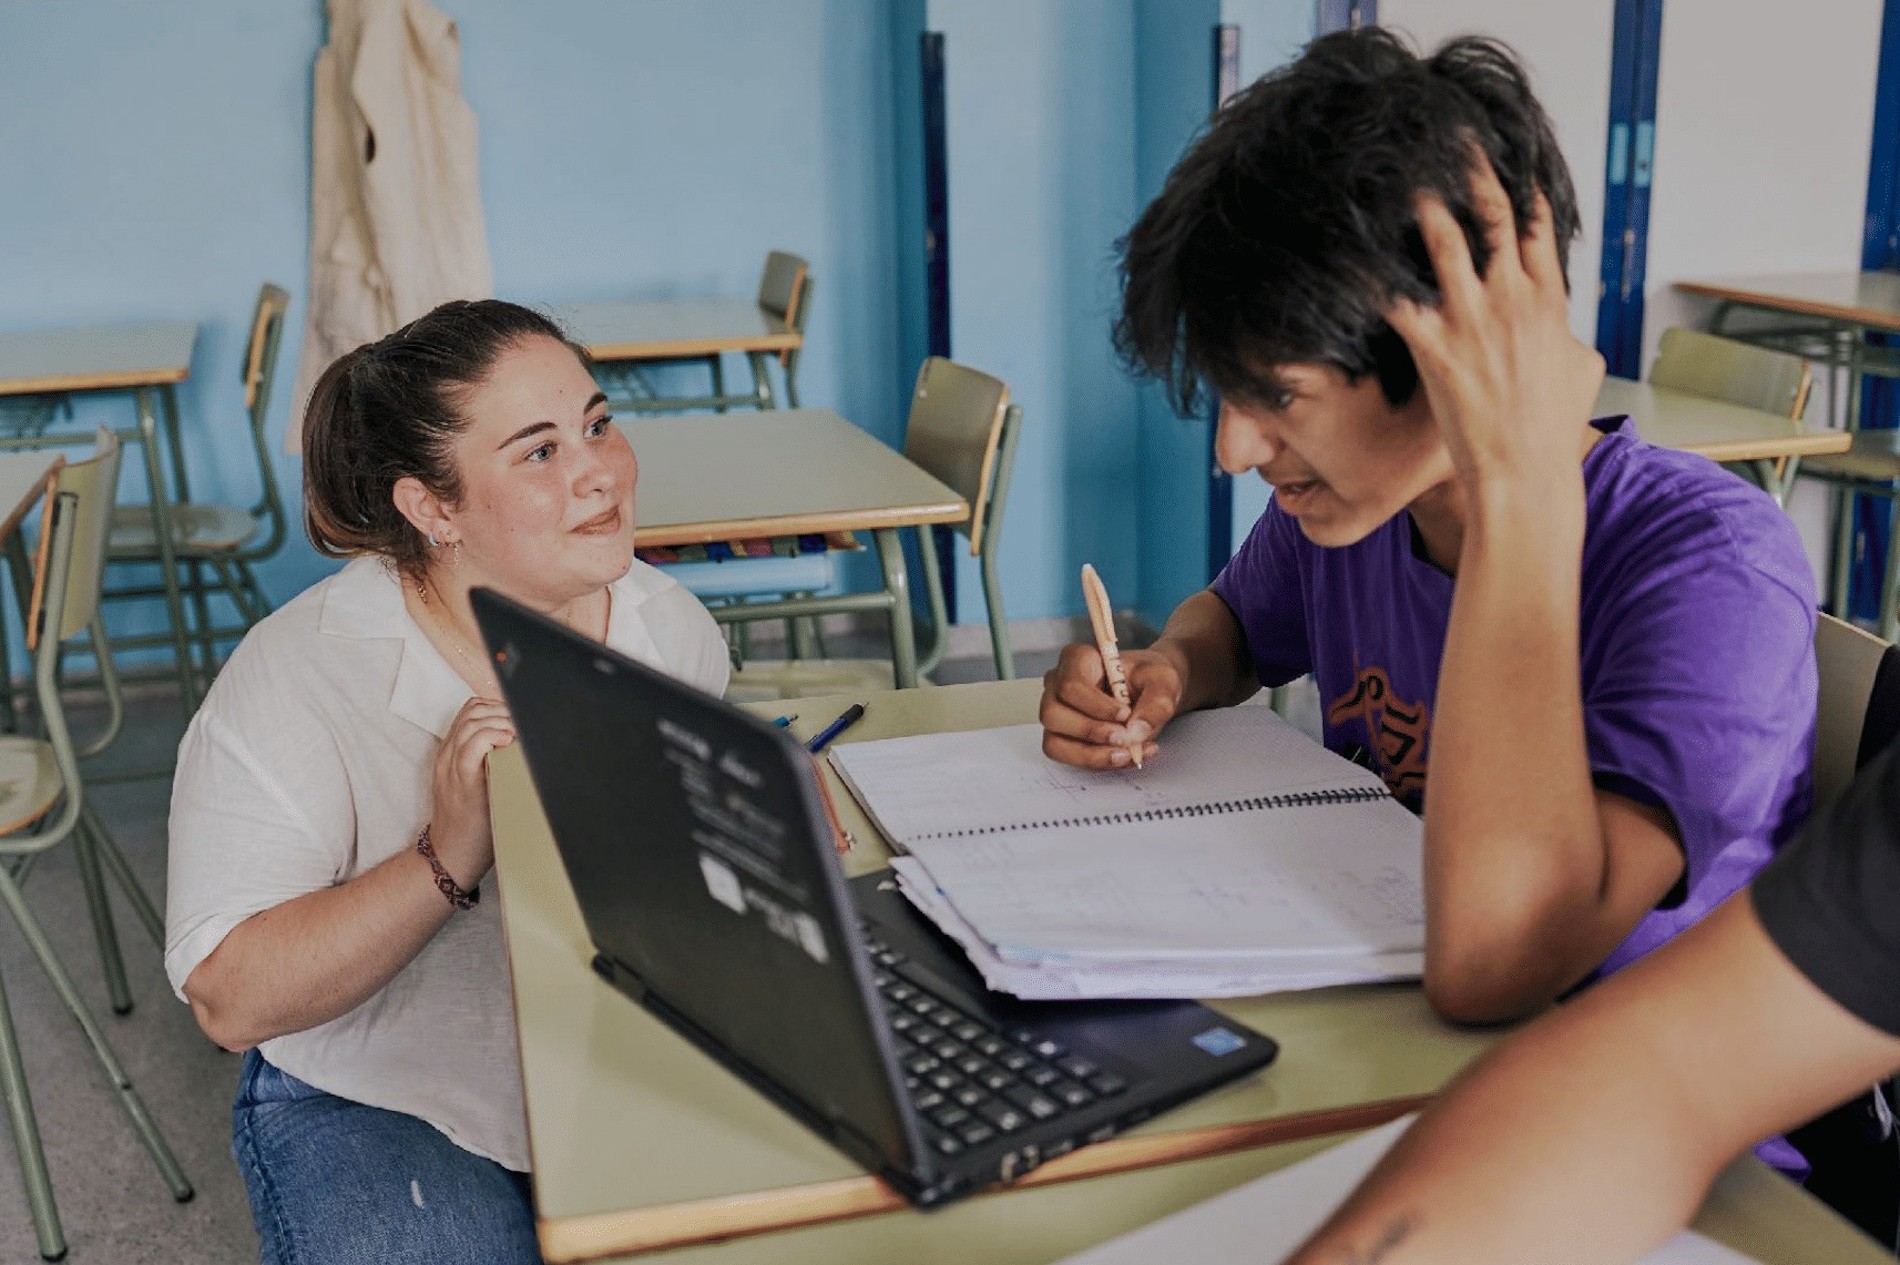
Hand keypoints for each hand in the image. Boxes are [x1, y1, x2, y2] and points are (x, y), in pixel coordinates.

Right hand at [427, 697, 515, 888]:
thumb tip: (527, 748)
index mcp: (452, 752)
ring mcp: (451, 768)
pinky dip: (491, 737)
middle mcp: (448, 755)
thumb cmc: (472, 822)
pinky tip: (508, 740)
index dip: (497, 707)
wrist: (452, 854)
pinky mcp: (461, 783)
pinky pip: (469, 748)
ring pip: (471, 724)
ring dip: (501, 720)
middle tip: (525, 723)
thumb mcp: (478, 783)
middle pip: (472, 711)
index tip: (519, 717)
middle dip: (503, 710)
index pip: (470, 711)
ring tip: (520, 731)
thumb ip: (491, 761)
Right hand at [1039, 643, 1182, 768]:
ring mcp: (1057, 713)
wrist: (1151, 691)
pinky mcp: (1063, 737)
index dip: (1096, 705)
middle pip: (1053, 714)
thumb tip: (1136, 732)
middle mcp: (1058, 685)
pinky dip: (1096, 762)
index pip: (1071, 684)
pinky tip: (1124, 757)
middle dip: (1091, 732)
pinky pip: (1067, 757)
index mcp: (1078, 660)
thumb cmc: (1150, 678)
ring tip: (1126, 754)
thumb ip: (1156, 704)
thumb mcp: (1164, 682)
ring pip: (1054, 742)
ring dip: (1091, 754)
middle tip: (1125, 739)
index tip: (1125, 714)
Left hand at [1385, 155, 1602, 498]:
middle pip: (1492, 214)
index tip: (1495, 156)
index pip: (1535, 225)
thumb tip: (1568, 334)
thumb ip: (1570, 339)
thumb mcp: (1581, 373)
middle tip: (1445, 139)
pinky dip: (1374, 274)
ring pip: (1446, 241)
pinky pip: (1398, 299)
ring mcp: (1475, 321)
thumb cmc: (1551, 432)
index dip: (1514, 184)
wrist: (1526, 474)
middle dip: (1469, 171)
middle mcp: (1513, 300)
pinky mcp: (1438, 349)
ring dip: (1420, 204)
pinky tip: (1349, 253)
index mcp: (1549, 301)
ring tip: (1395, 174)